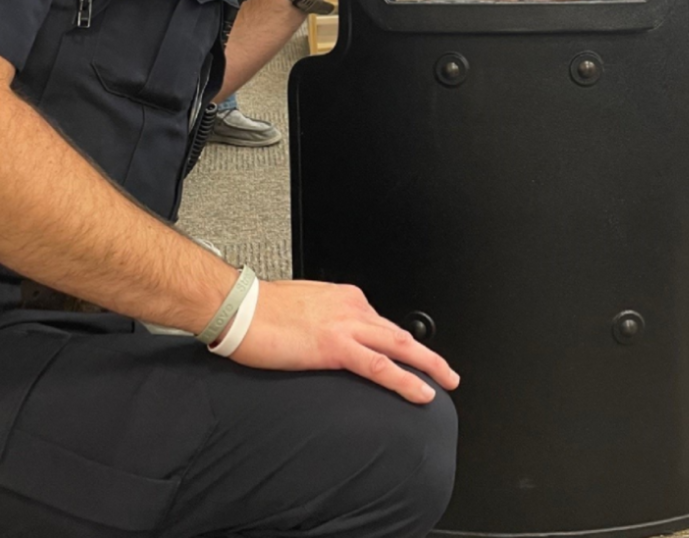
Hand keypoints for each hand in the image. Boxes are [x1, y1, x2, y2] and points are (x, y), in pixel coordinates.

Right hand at [233, 278, 459, 404]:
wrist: (240, 307)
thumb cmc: (260, 309)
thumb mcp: (303, 308)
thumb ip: (324, 320)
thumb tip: (330, 337)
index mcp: (344, 297)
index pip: (381, 323)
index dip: (400, 343)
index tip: (411, 356)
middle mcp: (352, 307)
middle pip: (399, 332)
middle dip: (427, 354)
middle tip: (448, 371)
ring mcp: (347, 326)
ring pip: (400, 347)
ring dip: (429, 365)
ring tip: (447, 381)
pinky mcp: (336, 347)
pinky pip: (380, 366)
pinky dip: (405, 380)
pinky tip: (421, 392)